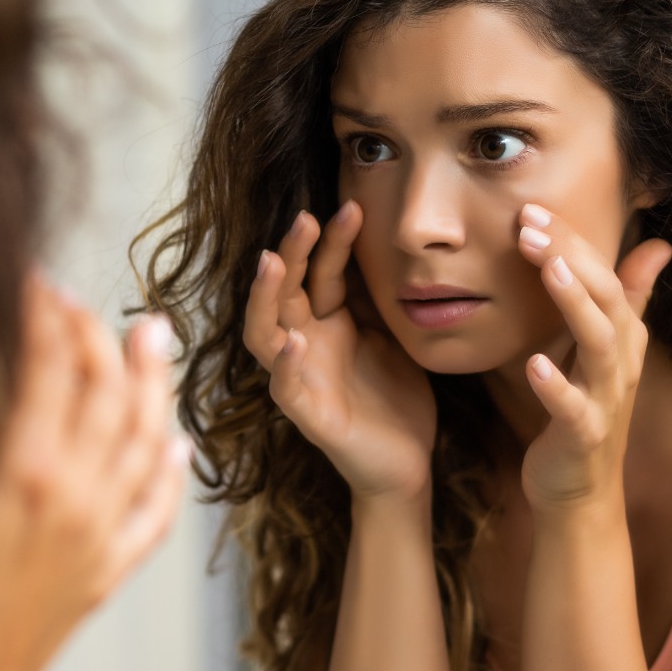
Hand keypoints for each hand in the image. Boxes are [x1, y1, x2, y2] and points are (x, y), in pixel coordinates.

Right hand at [0, 275, 188, 670]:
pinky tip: (178, 445)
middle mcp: (73, 493)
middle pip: (106, 389)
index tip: (29, 281)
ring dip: (152, 382)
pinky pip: (157, 511)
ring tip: (154, 336)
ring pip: (146, 438)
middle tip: (77, 301)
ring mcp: (99, 531)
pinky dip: (173, 472)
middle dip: (94, 332)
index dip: (42, 310)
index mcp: (20, 469)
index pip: (48, 361)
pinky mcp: (108, 568)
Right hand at [243, 201, 436, 503]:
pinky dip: (287, 365)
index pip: (320, 271)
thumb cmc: (395, 398)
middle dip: (290, 253)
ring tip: (272, 263)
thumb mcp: (392, 336)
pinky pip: (286, 388)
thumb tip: (387, 245)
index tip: (353, 206)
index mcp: (328, 323)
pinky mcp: (308, 417)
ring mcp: (301, 379)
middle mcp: (305, 344)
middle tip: (305, 217)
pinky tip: (296, 343)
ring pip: (264, 332)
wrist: (407, 464)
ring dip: (265, 297)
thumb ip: (378, 298)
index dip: (331, 240)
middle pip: (283, 289)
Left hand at [514, 204, 671, 514]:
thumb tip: (660, 244)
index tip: (533, 208)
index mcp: (622, 338)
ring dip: (574, 304)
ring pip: (599, 346)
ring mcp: (606, 401)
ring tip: (546, 269)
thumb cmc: (583, 413)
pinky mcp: (584, 437)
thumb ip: (627, 297)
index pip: (605, 276)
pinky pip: (574, 410)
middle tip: (530, 222)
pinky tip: (532, 364)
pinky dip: (555, 386)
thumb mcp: (604, 349)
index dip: (573, 240)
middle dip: (571, 257)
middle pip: (606, 300)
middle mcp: (621, 363)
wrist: (577, 492)